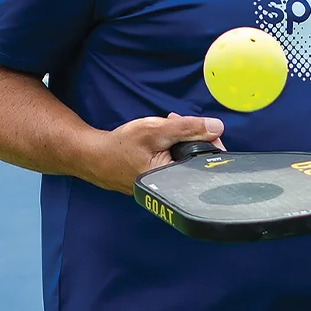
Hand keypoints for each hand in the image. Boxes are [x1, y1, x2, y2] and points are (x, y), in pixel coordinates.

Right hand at [84, 112, 225, 194]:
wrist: (93, 155)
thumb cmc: (121, 145)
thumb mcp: (157, 130)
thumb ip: (188, 128)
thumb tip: (217, 127)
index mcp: (173, 180)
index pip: (205, 163)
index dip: (210, 142)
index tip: (205, 128)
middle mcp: (171, 188)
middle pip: (196, 160)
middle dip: (193, 138)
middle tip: (179, 123)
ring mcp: (164, 185)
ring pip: (185, 159)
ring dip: (182, 140)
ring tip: (168, 126)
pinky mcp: (157, 180)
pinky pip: (174, 162)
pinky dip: (172, 148)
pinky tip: (162, 138)